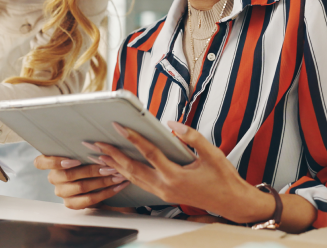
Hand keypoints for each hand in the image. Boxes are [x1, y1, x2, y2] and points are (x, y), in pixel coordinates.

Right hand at [33, 155, 128, 209]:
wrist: (94, 181)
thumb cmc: (85, 159)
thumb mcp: (80, 152)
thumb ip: (80, 149)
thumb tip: (96, 143)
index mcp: (50, 163)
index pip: (40, 162)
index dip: (55, 162)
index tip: (74, 160)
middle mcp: (54, 178)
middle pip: (69, 175)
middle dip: (92, 170)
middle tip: (109, 165)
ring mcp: (62, 192)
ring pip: (81, 187)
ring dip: (102, 181)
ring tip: (117, 175)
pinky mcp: (71, 204)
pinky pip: (89, 200)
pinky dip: (106, 192)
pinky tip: (117, 186)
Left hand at [93, 121, 272, 223]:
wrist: (231, 202)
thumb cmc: (223, 178)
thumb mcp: (212, 153)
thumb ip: (191, 137)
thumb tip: (172, 124)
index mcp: (175, 176)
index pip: (149, 153)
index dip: (132, 138)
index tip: (118, 126)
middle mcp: (165, 187)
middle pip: (132, 169)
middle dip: (112, 155)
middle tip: (96, 143)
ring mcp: (163, 193)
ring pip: (133, 178)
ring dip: (115, 165)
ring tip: (99, 154)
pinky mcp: (164, 195)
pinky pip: (140, 183)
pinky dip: (126, 174)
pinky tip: (117, 168)